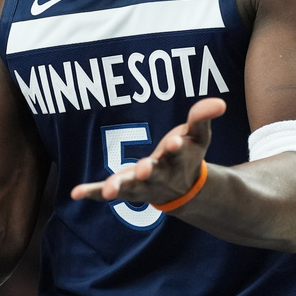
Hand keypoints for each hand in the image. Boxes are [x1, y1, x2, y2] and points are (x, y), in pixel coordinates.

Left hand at [70, 98, 225, 205]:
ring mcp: (141, 185)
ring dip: (120, 187)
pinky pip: (105, 192)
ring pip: (130, 188)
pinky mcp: (124, 189)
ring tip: (109, 189)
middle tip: (143, 169)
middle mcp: (159, 175)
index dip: (176, 147)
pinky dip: (92, 192)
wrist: (181, 188)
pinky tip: (76, 192)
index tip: (176, 142)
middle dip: (148, 171)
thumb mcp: (199, 136)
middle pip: (153, 174)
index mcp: (177, 159)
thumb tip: (219, 103)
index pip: (178, 152)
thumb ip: (203, 118)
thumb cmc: (187, 154)